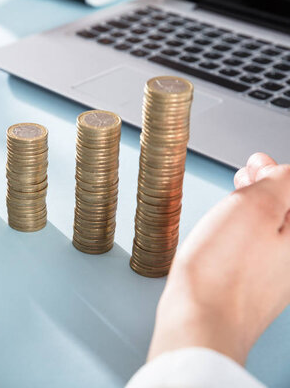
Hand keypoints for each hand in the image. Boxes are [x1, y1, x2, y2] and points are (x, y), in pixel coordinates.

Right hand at [147, 153, 289, 363]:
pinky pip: (257, 249)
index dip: (280, 171)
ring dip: (256, 206)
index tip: (260, 160)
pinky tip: (227, 228)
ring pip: (272, 230)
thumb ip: (281, 182)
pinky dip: (245, 230)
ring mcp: (276, 277)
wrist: (201, 322)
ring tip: (235, 195)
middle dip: (270, 187)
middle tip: (249, 172)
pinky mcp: (254, 288)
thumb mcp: (256, 206)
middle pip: (288, 213)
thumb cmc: (223, 273)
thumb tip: (283, 173)